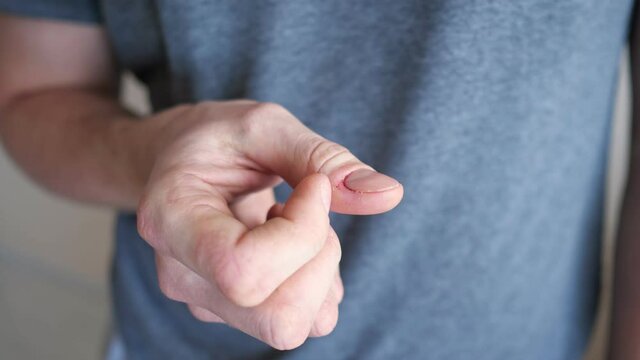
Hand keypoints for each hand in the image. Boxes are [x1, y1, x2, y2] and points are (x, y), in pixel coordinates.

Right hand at [136, 101, 402, 348]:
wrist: (184, 163)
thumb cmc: (219, 139)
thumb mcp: (266, 126)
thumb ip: (324, 158)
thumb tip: (390, 195)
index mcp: (171, 221)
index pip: (245, 272)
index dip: (302, 231)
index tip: (314, 184)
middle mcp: (182, 276)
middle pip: (277, 317)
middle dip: (320, 259)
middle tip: (309, 206)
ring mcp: (207, 301)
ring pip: (293, 325)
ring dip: (321, 270)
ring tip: (295, 221)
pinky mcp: (234, 311)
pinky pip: (301, 322)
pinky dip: (320, 284)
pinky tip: (297, 245)